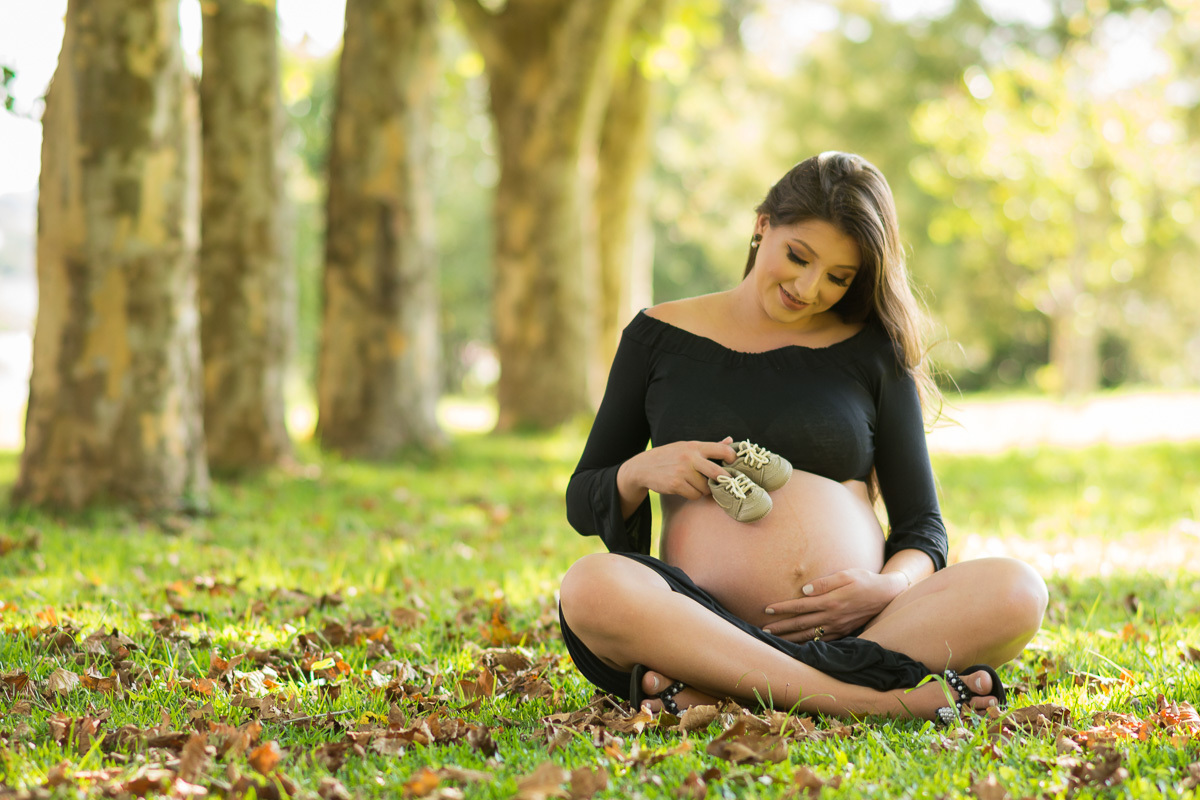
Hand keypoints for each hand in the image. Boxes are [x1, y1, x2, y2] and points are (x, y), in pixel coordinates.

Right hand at [619, 437, 737, 500]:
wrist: (643, 467)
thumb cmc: (670, 456)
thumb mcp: (687, 447)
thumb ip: (709, 446)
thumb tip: (730, 440)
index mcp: (695, 446)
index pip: (722, 450)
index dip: (733, 459)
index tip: (733, 466)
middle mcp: (690, 457)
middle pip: (718, 473)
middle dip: (724, 481)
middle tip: (725, 484)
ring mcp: (683, 471)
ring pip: (706, 488)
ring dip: (704, 490)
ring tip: (696, 484)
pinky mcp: (676, 484)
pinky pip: (695, 495)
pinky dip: (693, 495)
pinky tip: (686, 489)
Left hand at [760, 569, 906, 642]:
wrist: (886, 595)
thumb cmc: (864, 580)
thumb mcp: (845, 575)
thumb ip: (823, 583)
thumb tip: (803, 590)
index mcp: (830, 601)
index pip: (800, 606)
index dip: (782, 609)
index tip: (767, 610)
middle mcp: (832, 617)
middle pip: (801, 624)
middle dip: (781, 627)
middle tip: (763, 630)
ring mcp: (838, 627)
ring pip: (809, 635)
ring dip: (791, 638)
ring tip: (775, 640)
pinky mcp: (843, 632)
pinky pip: (822, 641)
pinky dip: (808, 644)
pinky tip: (798, 645)